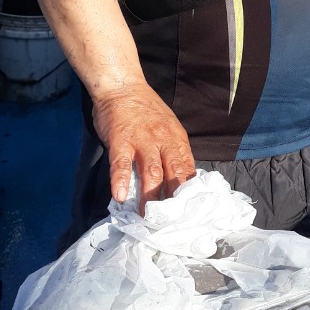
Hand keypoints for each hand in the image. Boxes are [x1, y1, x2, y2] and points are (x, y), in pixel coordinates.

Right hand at [90, 83, 195, 211]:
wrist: (123, 85)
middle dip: (174, 201)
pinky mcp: (120, 140)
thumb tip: (181, 179)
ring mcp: (142, 141)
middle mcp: (164, 141)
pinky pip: (121, 163)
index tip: (190, 214)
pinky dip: (121, 180)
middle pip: (174, 175)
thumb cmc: (144, 109)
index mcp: (177, 140)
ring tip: (148, 218)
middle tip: (173, 223)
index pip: (189, 171)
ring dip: (150, 198)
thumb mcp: (169, 127)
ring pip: (151, 173)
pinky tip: (120, 196)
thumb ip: (174, 151)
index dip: (190, 194)